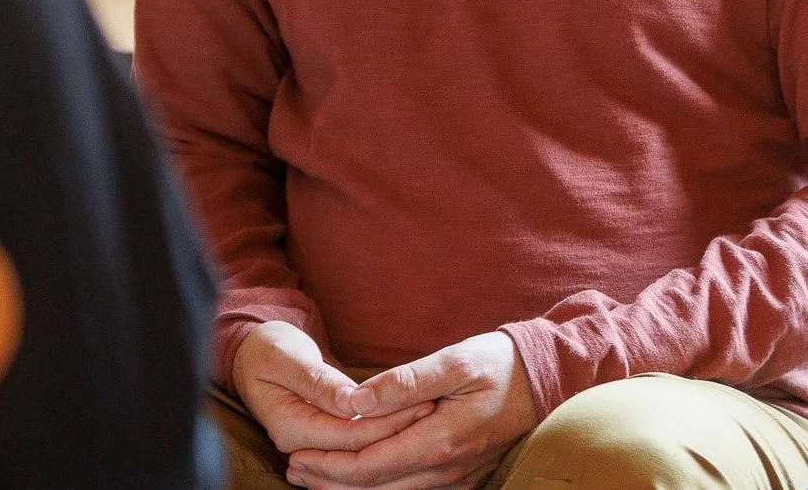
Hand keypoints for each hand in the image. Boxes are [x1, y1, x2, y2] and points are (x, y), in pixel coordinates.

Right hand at [230, 321, 435, 456]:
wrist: (251, 356)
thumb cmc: (267, 349)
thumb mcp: (287, 357)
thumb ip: (318, 381)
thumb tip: (352, 402)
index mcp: (290, 427)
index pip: (350, 434)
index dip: (388, 420)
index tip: (421, 401)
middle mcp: (301, 446)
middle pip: (360, 448)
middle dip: (399, 430)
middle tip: (435, 408)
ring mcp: (313, 447)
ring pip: (362, 452)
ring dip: (396, 436)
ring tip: (430, 415)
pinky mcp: (325, 440)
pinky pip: (359, 447)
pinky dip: (385, 439)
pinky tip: (410, 430)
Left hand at [285, 331, 537, 489]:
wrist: (547, 378)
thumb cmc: (497, 363)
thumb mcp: (452, 361)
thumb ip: (404, 382)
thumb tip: (357, 400)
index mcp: (442, 439)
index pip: (372, 464)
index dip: (330, 464)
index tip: (296, 454)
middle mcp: (448, 467)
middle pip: (377, 486)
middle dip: (331, 481)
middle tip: (291, 470)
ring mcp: (457, 474)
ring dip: (350, 487)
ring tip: (313, 477)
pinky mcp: (462, 471)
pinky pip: (412, 488)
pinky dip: (379, 485)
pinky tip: (360, 477)